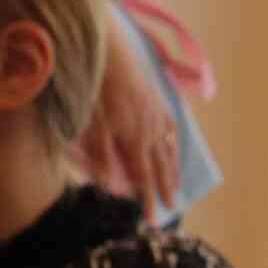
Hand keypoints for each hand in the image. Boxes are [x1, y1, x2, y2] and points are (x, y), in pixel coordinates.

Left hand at [72, 23, 181, 215]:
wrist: (108, 50)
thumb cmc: (94, 87)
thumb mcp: (90, 123)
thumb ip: (101, 155)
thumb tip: (111, 184)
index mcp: (134, 138)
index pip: (144, 176)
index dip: (148, 198)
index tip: (152, 217)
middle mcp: (151, 129)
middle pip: (162, 165)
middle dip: (166, 187)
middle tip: (171, 207)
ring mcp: (157, 114)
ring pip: (169, 148)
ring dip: (173, 168)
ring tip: (177, 184)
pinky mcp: (157, 100)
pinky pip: (171, 128)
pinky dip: (174, 142)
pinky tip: (172, 146)